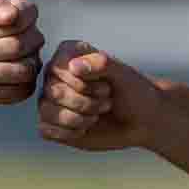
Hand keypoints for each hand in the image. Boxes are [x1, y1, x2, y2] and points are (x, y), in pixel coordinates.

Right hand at [36, 40, 156, 150]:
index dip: (82, 83)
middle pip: (53, 92)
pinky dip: (68, 133)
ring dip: (77, 119)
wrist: (143, 120)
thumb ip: (101, 64)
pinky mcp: (53, 123)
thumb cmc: (134, 92)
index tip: (107, 87)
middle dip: (84, 103)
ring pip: (46, 111)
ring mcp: (52, 99)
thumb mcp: (123, 74)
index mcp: (68, 54)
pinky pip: (45, 130)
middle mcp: (55, 75)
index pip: (58, 67)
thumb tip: (73, 66)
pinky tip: (85, 129)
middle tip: (107, 103)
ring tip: (96, 116)